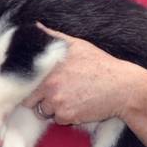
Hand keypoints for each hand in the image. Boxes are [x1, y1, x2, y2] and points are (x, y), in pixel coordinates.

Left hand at [26, 30, 146, 126]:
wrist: (122, 87)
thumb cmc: (101, 65)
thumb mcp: (78, 45)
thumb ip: (53, 37)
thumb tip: (35, 26)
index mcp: (49, 65)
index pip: (24, 81)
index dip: (29, 85)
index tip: (37, 86)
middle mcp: (49, 82)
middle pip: (28, 100)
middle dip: (38, 100)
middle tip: (55, 94)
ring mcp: (56, 100)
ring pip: (43, 111)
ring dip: (52, 109)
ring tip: (70, 99)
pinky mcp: (66, 115)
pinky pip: (57, 120)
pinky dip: (66, 116)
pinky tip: (79, 106)